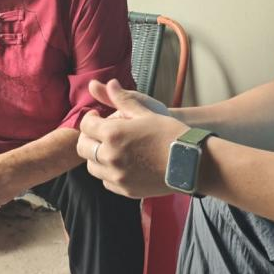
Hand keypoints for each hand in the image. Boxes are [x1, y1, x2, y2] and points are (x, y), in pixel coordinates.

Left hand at [78, 78, 187, 197]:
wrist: (190, 161)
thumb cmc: (169, 133)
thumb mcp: (145, 112)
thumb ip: (122, 99)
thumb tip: (109, 83)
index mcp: (113, 134)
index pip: (86, 126)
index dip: (90, 119)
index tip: (97, 117)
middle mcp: (110, 156)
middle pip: (83, 148)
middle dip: (88, 138)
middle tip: (98, 133)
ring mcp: (117, 176)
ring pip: (92, 166)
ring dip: (96, 156)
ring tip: (109, 148)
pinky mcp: (125, 190)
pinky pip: (106, 181)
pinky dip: (108, 172)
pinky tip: (120, 163)